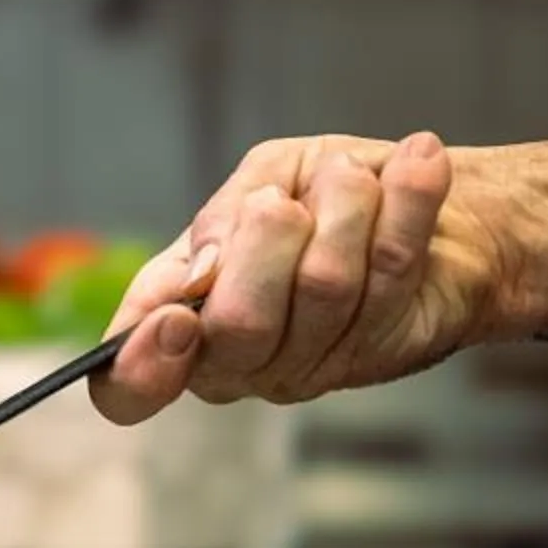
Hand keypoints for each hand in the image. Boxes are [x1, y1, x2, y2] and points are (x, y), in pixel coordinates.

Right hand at [91, 129, 509, 424]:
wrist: (420, 193)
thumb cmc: (325, 191)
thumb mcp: (262, 177)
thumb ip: (225, 217)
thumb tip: (205, 267)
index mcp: (178, 318)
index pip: (128, 388)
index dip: (140, 368)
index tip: (177, 320)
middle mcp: (240, 358)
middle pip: (239, 326)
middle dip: (266, 239)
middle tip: (283, 202)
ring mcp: (314, 362)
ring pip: (324, 286)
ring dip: (344, 204)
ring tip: (354, 175)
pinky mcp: (387, 344)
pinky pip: (391, 268)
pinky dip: (407, 196)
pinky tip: (418, 159)